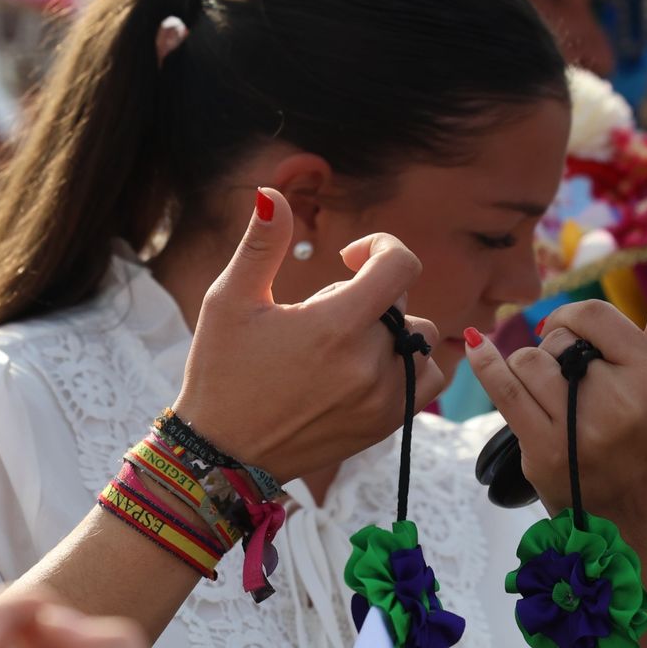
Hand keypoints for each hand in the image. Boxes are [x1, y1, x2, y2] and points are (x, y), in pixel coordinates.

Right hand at [173, 188, 444, 482]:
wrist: (222, 455)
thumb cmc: (221, 372)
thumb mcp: (230, 300)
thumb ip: (262, 245)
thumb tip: (272, 193)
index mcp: (335, 325)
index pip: (400, 265)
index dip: (380, 247)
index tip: (351, 258)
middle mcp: (369, 363)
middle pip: (403, 303)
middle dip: (369, 295)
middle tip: (321, 316)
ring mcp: (382, 399)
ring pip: (420, 341)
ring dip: (392, 331)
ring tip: (346, 344)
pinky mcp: (384, 426)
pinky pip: (425, 381)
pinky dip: (408, 366)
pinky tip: (368, 367)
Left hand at [464, 269, 646, 514]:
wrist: (622, 507)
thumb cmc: (646, 430)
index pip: (593, 316)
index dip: (570, 317)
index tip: (566, 331)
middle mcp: (622, 402)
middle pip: (558, 340)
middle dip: (554, 351)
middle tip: (571, 382)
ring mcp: (581, 429)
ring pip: (528, 362)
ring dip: (529, 370)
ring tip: (549, 392)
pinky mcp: (545, 450)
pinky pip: (505, 390)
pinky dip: (487, 364)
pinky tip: (476, 344)